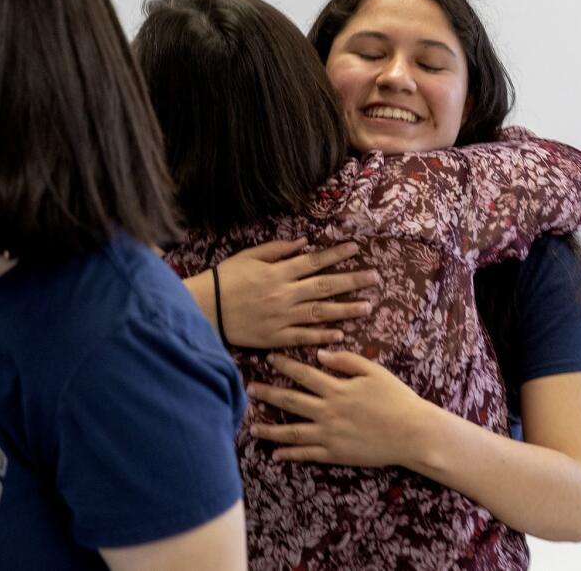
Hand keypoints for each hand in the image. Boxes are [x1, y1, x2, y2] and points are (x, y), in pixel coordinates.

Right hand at [214, 239, 377, 348]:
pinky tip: (340, 334)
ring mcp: (282, 317)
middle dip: (352, 280)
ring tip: (367, 306)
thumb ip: (277, 250)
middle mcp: (284, 294)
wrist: (205, 308)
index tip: (356, 248)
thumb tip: (304, 243)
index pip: (315, 261)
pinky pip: (303, 336)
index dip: (337, 254)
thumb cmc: (225, 279)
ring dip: (345, 309)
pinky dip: (322, 336)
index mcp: (279, 272)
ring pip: (320, 312)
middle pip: (325, 286)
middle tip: (375, 278)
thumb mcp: (249, 257)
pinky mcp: (275, 337)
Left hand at [247, 350, 432, 467]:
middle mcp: (328, 411)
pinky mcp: (335, 454)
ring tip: (252, 426)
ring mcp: (329, 435)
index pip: (304, 374)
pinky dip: (289, 454)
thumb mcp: (374, 371)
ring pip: (292, 431)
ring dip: (270, 428)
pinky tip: (275, 454)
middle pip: (291, 401)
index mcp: (337, 389)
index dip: (285, 365)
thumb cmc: (397, 398)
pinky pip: (307, 454)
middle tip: (249, 388)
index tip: (269, 358)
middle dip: (268, 394)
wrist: (412, 433)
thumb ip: (346, 361)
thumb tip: (320, 353)